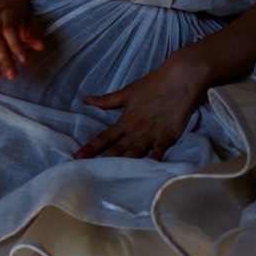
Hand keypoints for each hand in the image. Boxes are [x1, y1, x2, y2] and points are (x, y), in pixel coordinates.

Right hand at [0, 0, 46, 81]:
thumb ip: (35, 33)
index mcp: (7, 16)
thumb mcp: (32, 20)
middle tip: (12, 76)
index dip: (16, 46)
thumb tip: (40, 46)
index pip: (9, 31)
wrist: (3, 4)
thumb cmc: (20, 16)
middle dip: (4, 59)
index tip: (24, 61)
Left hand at [74, 53, 208, 159]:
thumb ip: (107, 101)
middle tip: (89, 172)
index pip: (104, 137)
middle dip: (103, 161)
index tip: (77, 157)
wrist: (179, 79)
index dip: (91, 148)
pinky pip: (159, 150)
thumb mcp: (127, 93)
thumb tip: (86, 100)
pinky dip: (154, 161)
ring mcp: (151, 133)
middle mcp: (135, 130)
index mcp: (125, 121)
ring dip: (123, 164)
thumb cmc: (153, 85)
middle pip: (117, 149)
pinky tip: (148, 171)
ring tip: (112, 176)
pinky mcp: (167, 135)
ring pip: (134, 152)